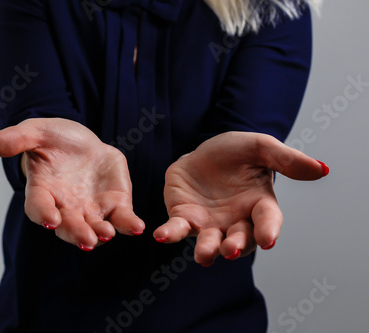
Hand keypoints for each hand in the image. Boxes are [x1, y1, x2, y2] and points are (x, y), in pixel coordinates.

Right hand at [0, 118, 144, 250]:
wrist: (83, 144)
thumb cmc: (55, 140)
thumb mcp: (35, 132)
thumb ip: (15, 139)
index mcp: (43, 191)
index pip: (39, 206)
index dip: (43, 213)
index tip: (50, 219)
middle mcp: (66, 207)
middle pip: (68, 225)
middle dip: (76, 233)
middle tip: (86, 239)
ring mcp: (91, 209)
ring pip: (94, 227)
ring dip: (101, 233)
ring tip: (107, 233)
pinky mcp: (114, 205)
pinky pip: (121, 219)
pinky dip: (128, 224)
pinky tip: (137, 227)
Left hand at [153, 131, 328, 266]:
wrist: (203, 151)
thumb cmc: (236, 152)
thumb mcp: (261, 148)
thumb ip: (287, 159)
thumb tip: (321, 169)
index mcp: (258, 205)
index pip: (267, 221)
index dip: (268, 230)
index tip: (267, 239)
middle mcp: (235, 220)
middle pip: (239, 240)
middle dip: (235, 246)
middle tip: (231, 249)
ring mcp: (209, 223)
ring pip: (209, 242)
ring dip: (207, 250)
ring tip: (205, 255)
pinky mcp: (184, 218)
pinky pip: (177, 229)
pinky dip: (170, 234)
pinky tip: (161, 235)